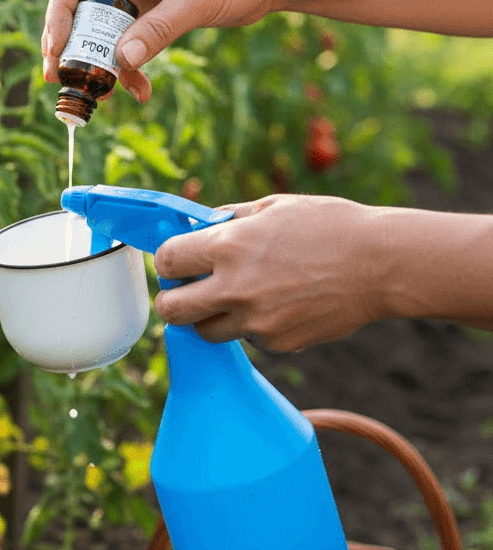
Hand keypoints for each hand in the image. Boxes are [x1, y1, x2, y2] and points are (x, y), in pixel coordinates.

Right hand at [42, 0, 280, 102]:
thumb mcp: (196, 2)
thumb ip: (157, 30)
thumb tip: (119, 61)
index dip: (59, 13)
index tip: (54, 49)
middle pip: (82, 7)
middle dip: (72, 46)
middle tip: (59, 78)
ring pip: (103, 30)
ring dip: (100, 63)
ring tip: (102, 95)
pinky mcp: (152, 11)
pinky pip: (128, 42)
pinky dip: (130, 67)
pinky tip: (142, 91)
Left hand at [151, 195, 386, 351]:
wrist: (382, 264)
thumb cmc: (329, 226)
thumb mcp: (273, 207)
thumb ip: (228, 219)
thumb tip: (196, 227)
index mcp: (227, 246)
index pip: (166, 262)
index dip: (168, 262)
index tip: (178, 263)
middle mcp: (234, 288)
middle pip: (170, 311)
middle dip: (173, 302)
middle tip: (187, 293)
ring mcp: (254, 321)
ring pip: (205, 332)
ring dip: (211, 317)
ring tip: (237, 297)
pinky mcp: (276, 342)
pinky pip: (246, 339)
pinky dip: (252, 326)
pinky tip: (279, 305)